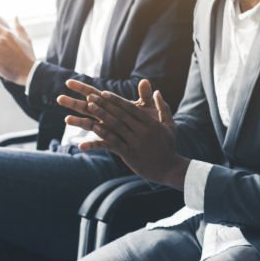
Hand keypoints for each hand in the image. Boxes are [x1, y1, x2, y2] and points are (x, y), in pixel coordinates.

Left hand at [58, 79, 187, 187]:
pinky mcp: (130, 154)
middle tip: (92, 96)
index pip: (131, 108)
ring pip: (116, 126)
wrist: (169, 169)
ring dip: (102, 115)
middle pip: (121, 115)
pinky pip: (114, 142)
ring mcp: (136, 143)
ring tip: (90, 107)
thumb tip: (157, 92)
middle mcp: (144, 131)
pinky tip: (94, 127)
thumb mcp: (170, 125)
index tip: (104, 93)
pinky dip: (104, 134)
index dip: (116, 100)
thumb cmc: (169, 146)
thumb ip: (163, 108)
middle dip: (105, 104)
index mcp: (152, 123)